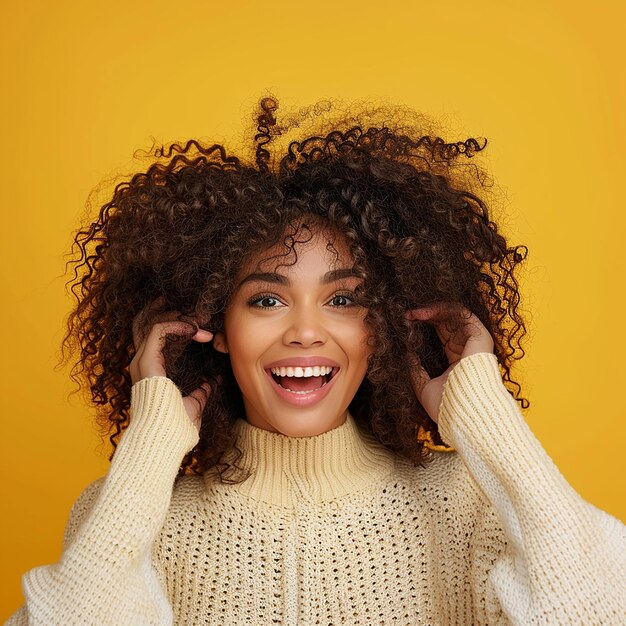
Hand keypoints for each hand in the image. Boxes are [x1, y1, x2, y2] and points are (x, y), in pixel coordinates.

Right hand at [129, 298, 214, 431]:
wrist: (165, 439)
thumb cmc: (175, 428)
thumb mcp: (192, 405)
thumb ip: (199, 393)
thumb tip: (208, 385)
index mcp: (150, 370)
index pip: (156, 336)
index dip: (177, 325)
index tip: (202, 329)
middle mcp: (141, 362)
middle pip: (149, 322)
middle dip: (174, 312)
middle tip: (199, 313)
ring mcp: (142, 360)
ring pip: (154, 321)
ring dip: (180, 317)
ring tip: (200, 321)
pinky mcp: (146, 360)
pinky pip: (159, 329)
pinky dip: (178, 325)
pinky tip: (196, 331)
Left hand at [404, 302, 493, 423]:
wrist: (464, 413)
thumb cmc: (447, 406)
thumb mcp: (423, 387)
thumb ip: (414, 370)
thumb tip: (404, 353)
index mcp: (456, 361)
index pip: (441, 335)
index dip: (423, 327)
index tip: (404, 324)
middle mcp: (467, 349)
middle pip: (445, 322)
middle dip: (424, 316)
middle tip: (405, 315)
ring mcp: (475, 342)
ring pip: (453, 314)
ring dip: (430, 309)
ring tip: (411, 313)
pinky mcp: (479, 335)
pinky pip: (462, 313)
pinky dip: (442, 308)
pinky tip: (423, 313)